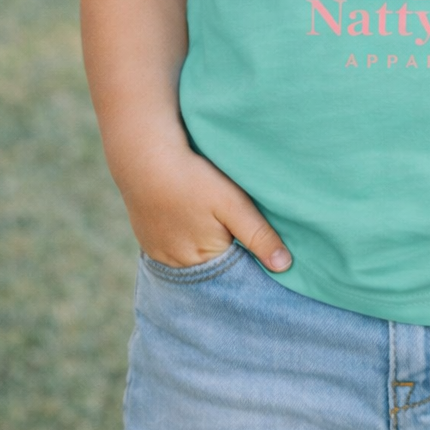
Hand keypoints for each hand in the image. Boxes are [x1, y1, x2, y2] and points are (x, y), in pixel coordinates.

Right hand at [118, 145, 292, 272]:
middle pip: (213, 267)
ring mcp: (159, 255)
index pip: (235, 272)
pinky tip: (189, 219)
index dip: (249, 256)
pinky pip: (173, 249)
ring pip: (193, 259)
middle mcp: (178, 267)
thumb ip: (258, 235)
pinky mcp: (147, 242)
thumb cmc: (192, 179)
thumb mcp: (232, 203)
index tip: (257, 239)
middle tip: (231, 223)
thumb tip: (285, 266)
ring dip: (204, 246)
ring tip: (209, 220)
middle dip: (228, 253)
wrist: (144, 157)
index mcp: (203, 261)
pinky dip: (184, 239)